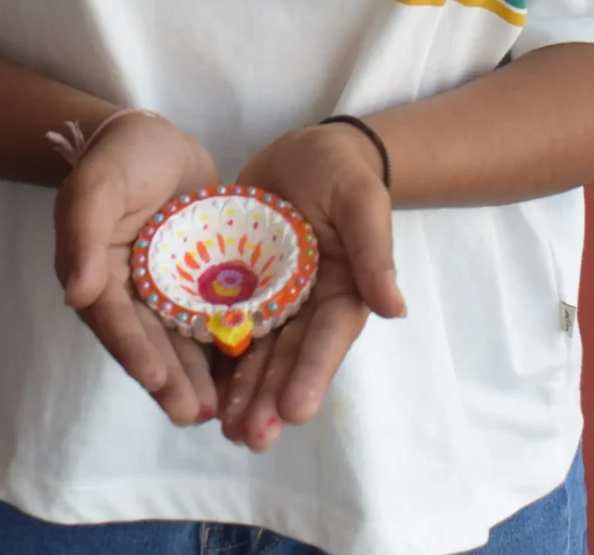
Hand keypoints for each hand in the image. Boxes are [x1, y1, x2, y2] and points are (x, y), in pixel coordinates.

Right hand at [53, 113, 222, 426]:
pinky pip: (209, 320)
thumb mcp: (98, 182)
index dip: (134, 350)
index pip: (114, 320)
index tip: (156, 378)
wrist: (158, 139)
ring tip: (217, 410)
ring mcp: (164, 293)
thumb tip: (74, 292)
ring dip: (195, 377)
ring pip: (180, 341)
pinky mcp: (197, 286)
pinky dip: (222, 348)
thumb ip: (84, 231)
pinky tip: (245, 375)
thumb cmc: (122, 156)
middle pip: (149, 342)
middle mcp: (129, 294)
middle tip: (192, 413)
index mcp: (97, 275)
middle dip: (169, 379)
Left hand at [219, 123, 404, 450]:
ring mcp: (272, 304)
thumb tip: (395, 307)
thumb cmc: (343, 176)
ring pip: (255, 356)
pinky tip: (199, 390)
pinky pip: (225, 329)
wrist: (307, 155)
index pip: (326, 340)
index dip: (310, 374)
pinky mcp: (240, 292)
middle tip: (250, 437)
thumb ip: (374, 252)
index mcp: (342, 294)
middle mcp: (306, 309)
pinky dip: (215, 361)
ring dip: (243, 395)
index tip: (296, 410)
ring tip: (226, 431)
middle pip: (287, 360)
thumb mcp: (361, 203)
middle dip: (270, 399)